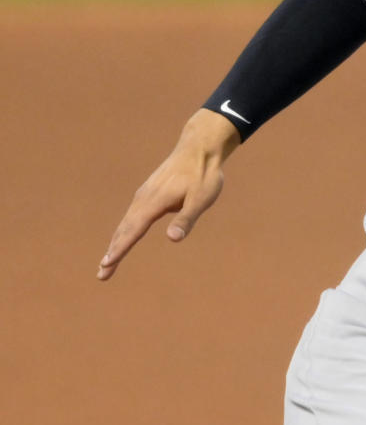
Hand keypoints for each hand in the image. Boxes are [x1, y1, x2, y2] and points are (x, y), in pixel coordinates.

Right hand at [97, 109, 240, 280]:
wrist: (199, 149)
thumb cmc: (203, 175)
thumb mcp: (201, 199)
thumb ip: (186, 218)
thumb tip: (172, 239)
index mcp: (154, 203)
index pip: (133, 231)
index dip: (120, 250)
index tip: (106, 265)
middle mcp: (143, 200)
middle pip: (124, 231)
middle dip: (112, 253)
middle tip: (101, 275)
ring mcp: (144, 195)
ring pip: (125, 223)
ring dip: (115, 243)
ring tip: (107, 262)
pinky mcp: (147, 194)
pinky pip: (131, 216)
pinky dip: (123, 231)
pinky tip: (122, 238)